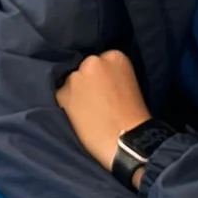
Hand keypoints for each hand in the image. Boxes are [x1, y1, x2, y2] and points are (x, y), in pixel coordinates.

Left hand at [55, 50, 151, 171]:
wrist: (128, 141)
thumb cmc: (135, 117)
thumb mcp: (129, 83)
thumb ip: (112, 75)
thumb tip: (96, 79)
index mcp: (115, 56)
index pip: (100, 62)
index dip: (101, 78)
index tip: (106, 91)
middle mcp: (93, 60)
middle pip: (83, 69)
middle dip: (87, 83)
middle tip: (96, 102)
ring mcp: (76, 76)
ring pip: (71, 82)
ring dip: (76, 94)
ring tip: (89, 112)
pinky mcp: (63, 93)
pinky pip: (61, 97)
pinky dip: (67, 106)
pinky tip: (81, 119)